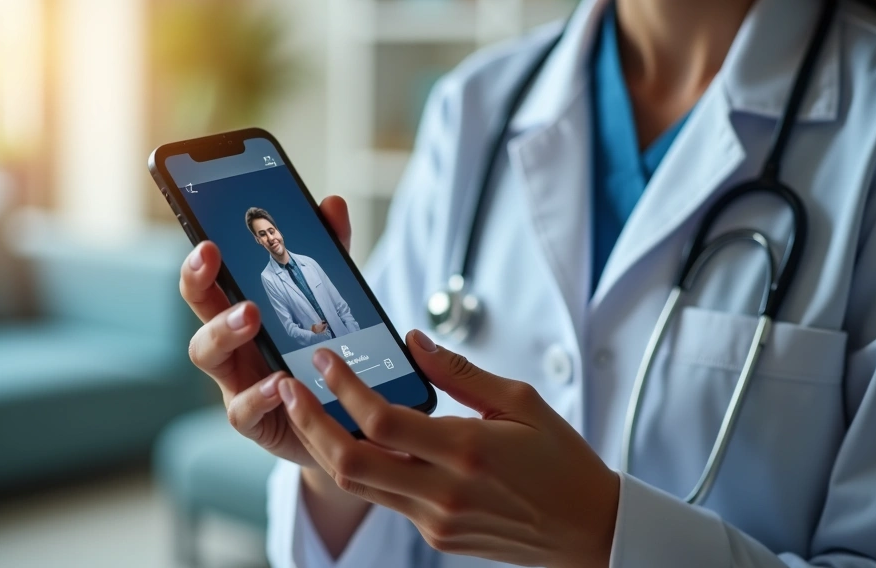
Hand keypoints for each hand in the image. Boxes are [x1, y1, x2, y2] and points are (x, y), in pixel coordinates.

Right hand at [179, 196, 353, 467]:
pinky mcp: (255, 420)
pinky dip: (259, 395)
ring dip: (223, 330)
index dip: (199, 259)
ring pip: (207, 354)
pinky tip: (280, 382)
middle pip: (198, 308)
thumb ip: (332, 254)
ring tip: (250, 314)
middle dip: (198, 279)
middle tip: (211, 257)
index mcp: (240, 309)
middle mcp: (230, 343)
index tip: (206, 238)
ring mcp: (237, 380)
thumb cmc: (322, 354)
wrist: (343, 421)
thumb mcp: (332, 298)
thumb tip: (332, 205)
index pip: (209, 278)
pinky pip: (244, 409)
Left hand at [277, 330, 620, 567]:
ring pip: (357, 485)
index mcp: (466, 451)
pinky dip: (362, 465)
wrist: (587, 529)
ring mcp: (435, 520)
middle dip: (310, 422)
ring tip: (307, 409)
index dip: (343, 387)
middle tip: (288, 386)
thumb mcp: (520, 402)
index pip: (381, 419)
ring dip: (324, 446)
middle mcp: (443, 492)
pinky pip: (384, 497)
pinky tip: (356, 438)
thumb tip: (414, 341)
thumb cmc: (562, 461)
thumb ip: (460, 372)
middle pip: (349, 462)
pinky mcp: (435, 535)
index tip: (323, 359)